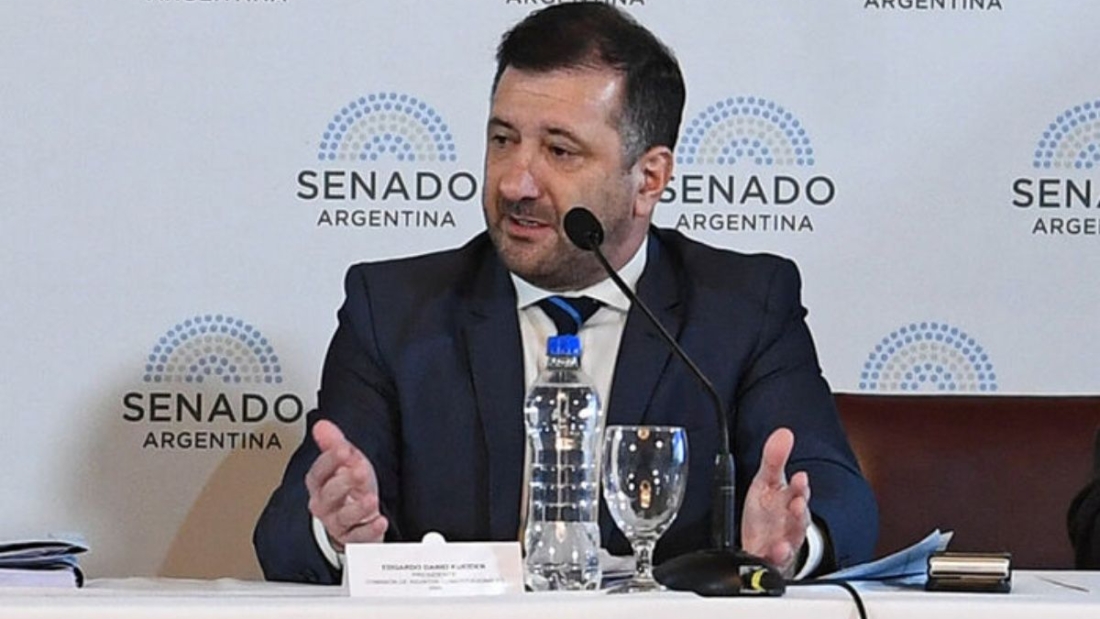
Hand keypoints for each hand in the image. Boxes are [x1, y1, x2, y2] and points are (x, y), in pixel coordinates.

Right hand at [305, 419, 387, 550]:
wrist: (356, 519)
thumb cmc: (349, 488)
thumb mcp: (346, 462)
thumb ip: (334, 443)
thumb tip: (322, 425)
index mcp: (320, 484)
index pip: (319, 472)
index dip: (329, 460)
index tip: (343, 450)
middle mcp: (325, 505)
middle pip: (328, 495)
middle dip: (343, 482)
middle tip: (359, 471)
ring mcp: (337, 523)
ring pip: (343, 518)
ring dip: (357, 508)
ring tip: (371, 499)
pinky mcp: (352, 539)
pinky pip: (359, 538)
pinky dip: (370, 530)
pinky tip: (380, 521)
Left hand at [740, 427, 810, 576]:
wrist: (765, 541)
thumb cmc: (768, 510)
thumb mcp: (767, 482)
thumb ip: (774, 459)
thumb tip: (783, 432)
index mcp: (789, 499)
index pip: (798, 491)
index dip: (800, 485)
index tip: (800, 477)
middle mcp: (791, 521)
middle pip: (800, 516)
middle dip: (800, 509)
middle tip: (798, 501)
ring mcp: (785, 540)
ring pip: (793, 538)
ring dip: (792, 534)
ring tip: (787, 532)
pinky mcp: (775, 557)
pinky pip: (778, 559)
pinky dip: (778, 555)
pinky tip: (776, 550)